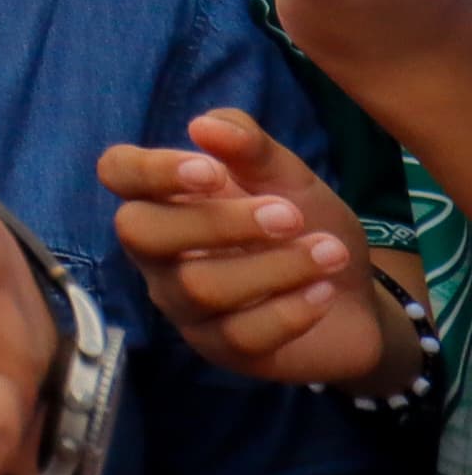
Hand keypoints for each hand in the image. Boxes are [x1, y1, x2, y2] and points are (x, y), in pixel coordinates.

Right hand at [98, 109, 403, 386]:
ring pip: (198, 287)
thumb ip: (249, 146)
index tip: (211, 170)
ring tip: (329, 252)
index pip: (118, 173)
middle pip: (141, 233)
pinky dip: (289, 310)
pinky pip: (238, 334)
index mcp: (164, 197)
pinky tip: (323, 291)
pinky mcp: (220, 348)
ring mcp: (184, 304)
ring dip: (274, 266)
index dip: (151, 170)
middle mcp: (159, 252)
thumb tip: (203, 126)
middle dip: (217, 222)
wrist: (356, 294)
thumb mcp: (288, 176)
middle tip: (291, 215)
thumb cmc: (306, 223)